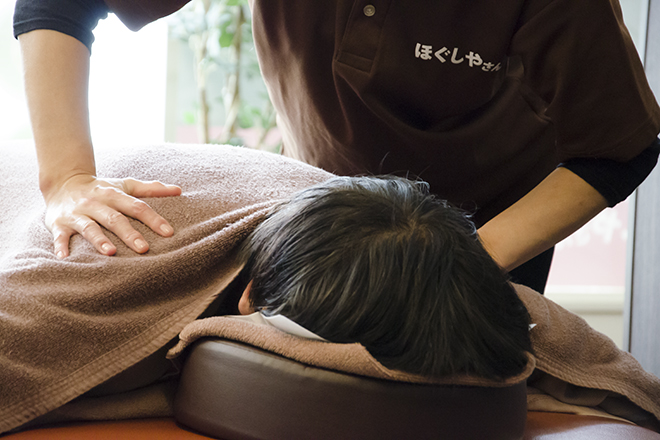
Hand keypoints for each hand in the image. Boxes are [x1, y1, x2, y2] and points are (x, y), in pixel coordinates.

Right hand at [43, 174, 181, 257]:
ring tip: (111, 253)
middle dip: (129, 233)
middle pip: (114, 219)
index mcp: (114, 195)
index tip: (168, 232)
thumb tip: (179, 190)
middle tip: (144, 249)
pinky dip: (61, 246)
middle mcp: (95, 203)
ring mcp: (77, 214)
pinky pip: (59, 235)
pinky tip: (66, 258)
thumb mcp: (125, 186)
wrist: (63, 182)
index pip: (137, 207)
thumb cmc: (102, 189)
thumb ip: (151, 189)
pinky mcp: (58, 223)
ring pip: (89, 227)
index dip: (153, 219)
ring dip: (99, 240)